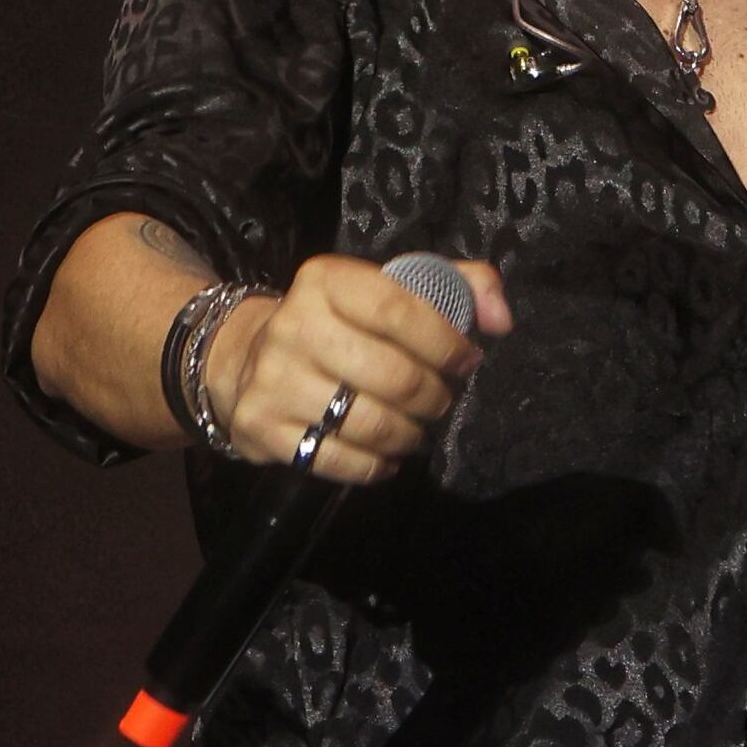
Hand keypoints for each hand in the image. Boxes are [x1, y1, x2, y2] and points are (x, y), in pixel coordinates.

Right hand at [208, 255, 510, 482]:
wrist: (245, 356)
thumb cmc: (340, 321)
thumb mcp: (390, 287)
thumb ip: (459, 286)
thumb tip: (501, 320)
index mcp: (326, 281)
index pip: (400, 311)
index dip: (446, 343)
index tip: (466, 361)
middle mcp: (293, 325)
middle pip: (392, 376)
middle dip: (434, 396)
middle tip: (441, 400)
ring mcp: (272, 379)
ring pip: (368, 423)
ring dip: (409, 435)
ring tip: (416, 429)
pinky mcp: (259, 427)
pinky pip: (337, 460)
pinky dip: (374, 465)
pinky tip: (386, 456)